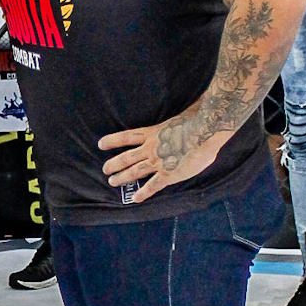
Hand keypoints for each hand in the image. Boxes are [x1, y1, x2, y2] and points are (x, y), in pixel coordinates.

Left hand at [99, 115, 226, 204]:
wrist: (205, 131)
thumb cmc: (197, 119)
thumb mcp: (183, 113)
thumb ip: (180, 116)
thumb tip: (192, 106)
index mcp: (153, 133)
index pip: (127, 137)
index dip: (113, 140)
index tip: (101, 144)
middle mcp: (151, 148)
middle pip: (127, 157)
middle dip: (114, 163)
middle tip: (105, 169)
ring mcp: (158, 162)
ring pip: (135, 171)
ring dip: (122, 177)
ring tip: (112, 182)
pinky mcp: (169, 174)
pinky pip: (153, 186)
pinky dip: (144, 193)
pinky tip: (136, 199)